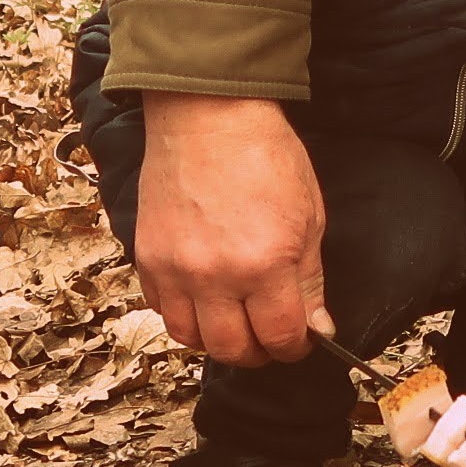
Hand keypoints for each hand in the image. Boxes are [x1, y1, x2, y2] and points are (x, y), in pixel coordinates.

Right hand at [134, 93, 328, 364]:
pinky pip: (161, 308)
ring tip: (233, 322)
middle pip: (232, 349)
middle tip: (267, 337)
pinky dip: (182, 312)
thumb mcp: (309, 215)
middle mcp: (216, 275)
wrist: (209, 114)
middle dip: (257, 352)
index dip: (295, 346)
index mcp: (266, 263)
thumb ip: (310, 279)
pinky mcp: (148, 256)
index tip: (301, 339)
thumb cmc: (265, 155)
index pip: (280, 336)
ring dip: (215, 338)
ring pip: (190, 338)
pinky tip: (202, 297)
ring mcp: (176, 268)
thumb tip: (318, 326)